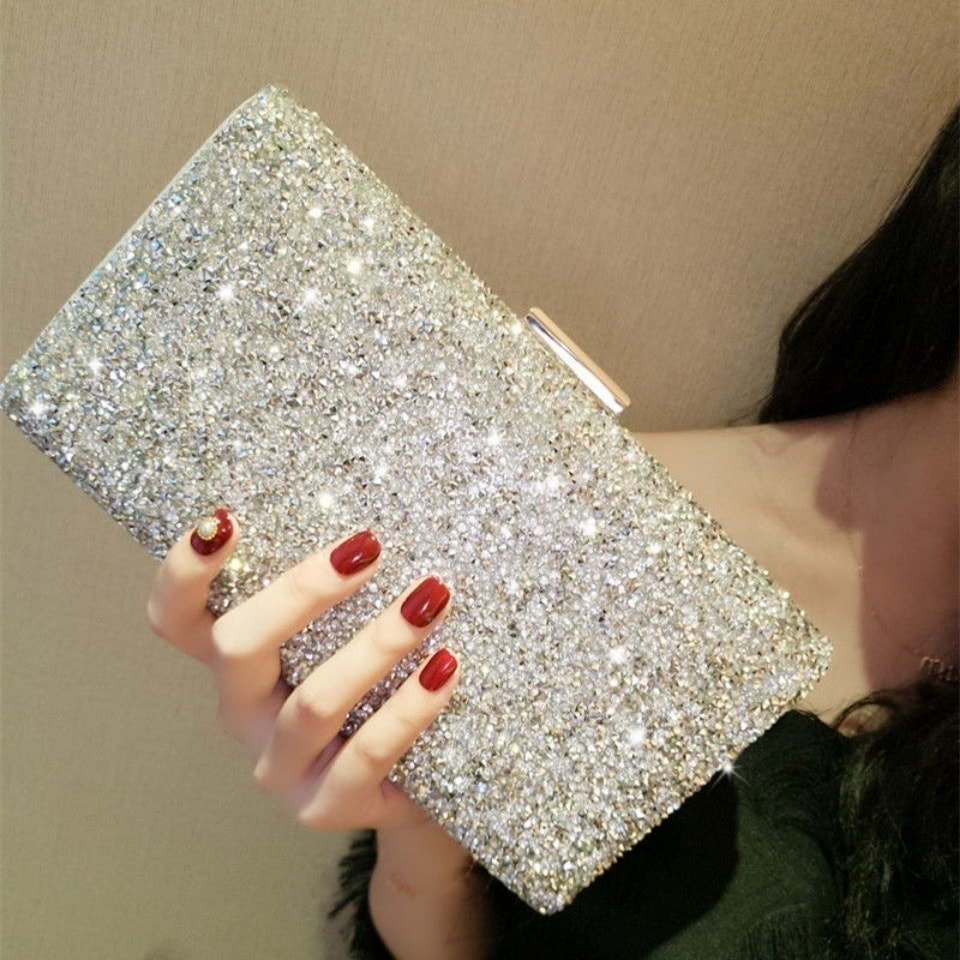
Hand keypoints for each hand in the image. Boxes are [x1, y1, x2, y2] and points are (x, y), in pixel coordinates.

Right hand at [146, 511, 461, 832]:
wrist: (414, 785)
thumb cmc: (374, 689)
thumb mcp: (342, 638)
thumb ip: (338, 594)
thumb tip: (372, 527)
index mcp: (236, 665)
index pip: (176, 620)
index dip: (183, 574)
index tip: (223, 521)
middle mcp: (242, 714)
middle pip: (236, 648)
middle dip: (301, 592)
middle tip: (370, 548)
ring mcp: (280, 768)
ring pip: (313, 702)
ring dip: (376, 644)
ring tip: (430, 601)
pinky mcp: (327, 807)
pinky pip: (368, 752)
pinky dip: (409, 706)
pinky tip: (445, 667)